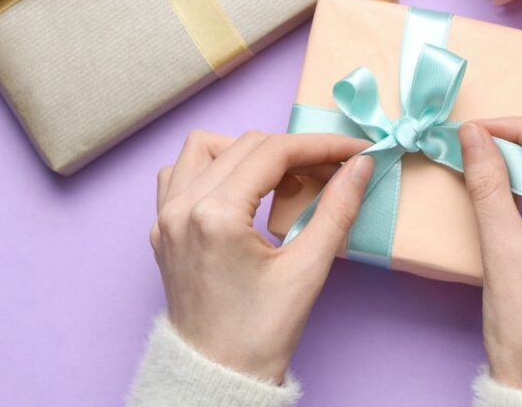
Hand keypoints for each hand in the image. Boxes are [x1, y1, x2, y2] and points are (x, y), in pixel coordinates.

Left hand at [150, 130, 372, 381]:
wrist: (216, 375)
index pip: (274, 152)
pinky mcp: (161, 229)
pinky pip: (179, 174)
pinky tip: (239, 190)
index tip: (354, 151)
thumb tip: (360, 166)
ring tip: (281, 178)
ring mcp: (165, 217)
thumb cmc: (259, 335)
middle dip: (294, 151)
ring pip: (204, 148)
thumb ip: (336, 210)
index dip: (321, 146)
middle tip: (332, 171)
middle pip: (245, 145)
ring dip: (246, 151)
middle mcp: (182, 207)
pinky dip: (211, 168)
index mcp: (215, 215)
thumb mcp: (307, 270)